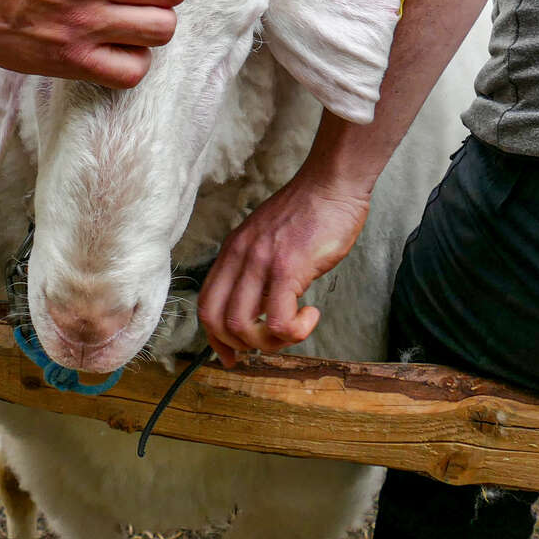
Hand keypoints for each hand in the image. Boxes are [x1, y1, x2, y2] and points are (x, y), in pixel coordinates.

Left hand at [197, 173, 369, 365]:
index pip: (206, 304)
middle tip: (267, 346)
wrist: (331, 184)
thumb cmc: (309, 212)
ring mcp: (261, 262)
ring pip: (242, 326)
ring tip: (294, 330)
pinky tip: (311, 316)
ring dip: (269, 343)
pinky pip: (279, 321)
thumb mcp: (269, 239)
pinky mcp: (288, 268)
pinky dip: (295, 332)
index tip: (233, 355)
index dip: (215, 338)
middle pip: (216, 320)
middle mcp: (239, 257)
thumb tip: (260, 308)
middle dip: (239, 345)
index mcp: (232, 251)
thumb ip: (258, 270)